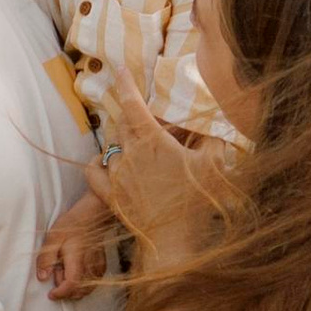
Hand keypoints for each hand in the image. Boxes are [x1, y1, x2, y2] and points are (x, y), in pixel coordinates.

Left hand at [34, 195, 114, 301]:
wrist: (91, 216)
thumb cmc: (72, 225)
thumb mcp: (53, 238)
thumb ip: (46, 258)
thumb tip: (42, 277)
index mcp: (77, 259)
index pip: (71, 285)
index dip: (60, 293)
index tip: (51, 294)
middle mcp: (90, 266)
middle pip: (79, 292)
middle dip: (65, 290)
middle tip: (57, 272)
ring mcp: (98, 267)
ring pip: (86, 290)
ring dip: (73, 288)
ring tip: (65, 270)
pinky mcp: (102, 267)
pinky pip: (92, 284)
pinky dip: (82, 285)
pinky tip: (75, 272)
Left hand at [94, 70, 240, 265]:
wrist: (174, 242)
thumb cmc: (197, 202)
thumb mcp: (215, 166)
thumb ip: (214, 140)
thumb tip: (213, 124)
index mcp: (152, 141)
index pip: (133, 104)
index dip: (126, 84)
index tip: (120, 69)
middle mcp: (130, 154)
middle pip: (123, 123)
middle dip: (132, 115)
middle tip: (151, 120)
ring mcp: (117, 176)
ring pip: (113, 146)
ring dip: (124, 140)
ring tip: (140, 145)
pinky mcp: (111, 197)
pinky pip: (94, 173)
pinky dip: (98, 164)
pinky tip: (105, 161)